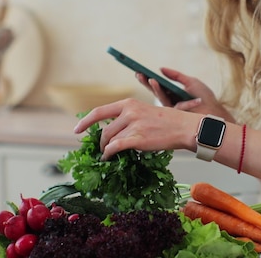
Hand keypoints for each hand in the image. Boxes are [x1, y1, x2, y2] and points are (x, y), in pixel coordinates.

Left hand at [73, 98, 198, 159]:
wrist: (184, 127)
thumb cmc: (167, 121)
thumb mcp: (145, 111)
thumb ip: (128, 117)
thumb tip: (111, 130)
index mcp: (129, 103)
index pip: (100, 111)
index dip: (85, 122)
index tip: (76, 130)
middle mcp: (129, 112)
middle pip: (105, 130)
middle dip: (100, 142)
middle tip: (100, 149)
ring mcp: (133, 125)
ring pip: (110, 140)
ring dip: (106, 149)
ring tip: (107, 155)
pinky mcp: (138, 138)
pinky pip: (115, 147)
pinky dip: (109, 154)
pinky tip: (108, 158)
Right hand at [137, 67, 234, 120]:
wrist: (214, 112)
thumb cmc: (205, 97)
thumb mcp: (190, 82)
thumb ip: (175, 76)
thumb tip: (160, 68)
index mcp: (171, 93)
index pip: (156, 85)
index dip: (147, 79)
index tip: (138, 71)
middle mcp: (170, 102)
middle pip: (155, 91)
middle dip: (146, 83)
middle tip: (138, 74)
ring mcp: (173, 109)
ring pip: (161, 99)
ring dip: (156, 89)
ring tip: (152, 80)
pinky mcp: (179, 115)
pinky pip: (177, 106)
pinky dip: (180, 98)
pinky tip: (176, 90)